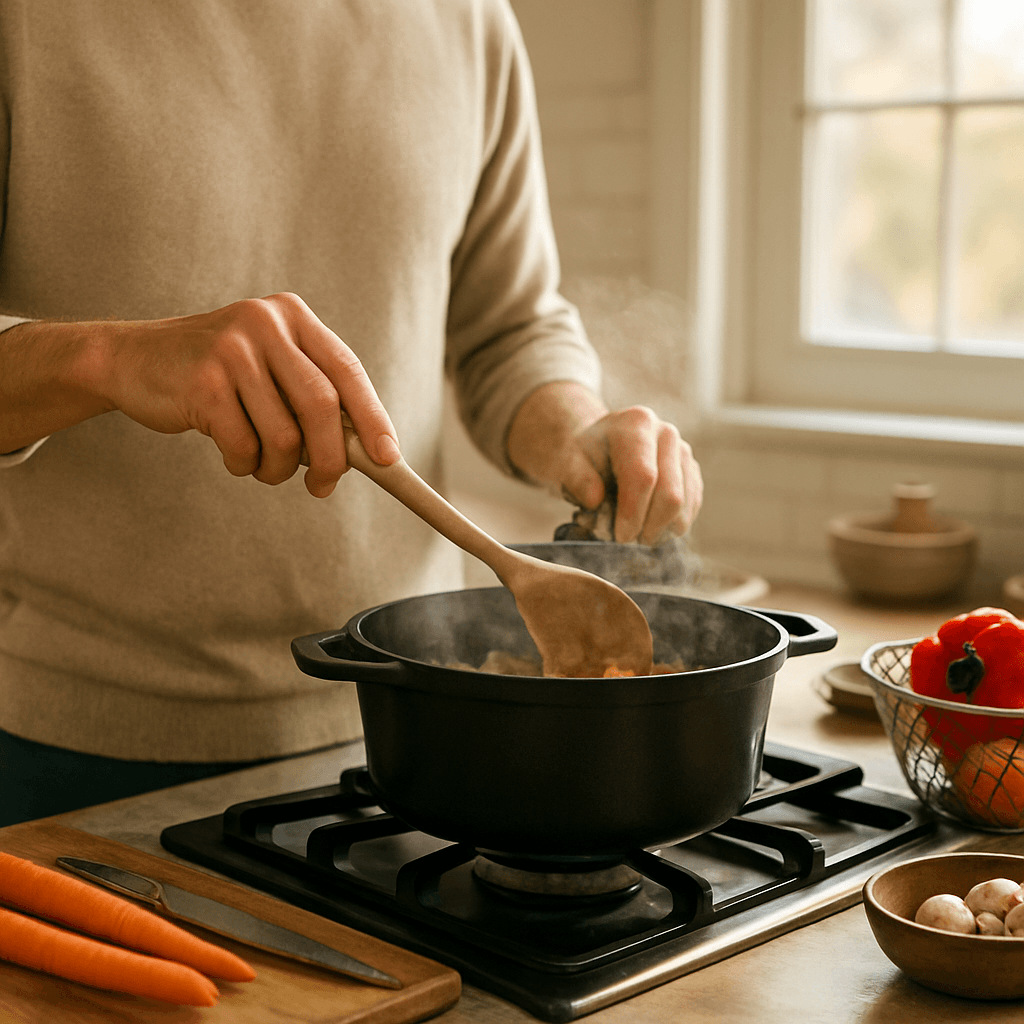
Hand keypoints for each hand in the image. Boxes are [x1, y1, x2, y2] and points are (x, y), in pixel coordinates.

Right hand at [99, 292, 398, 496]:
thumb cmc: (218, 376)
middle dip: (331, 459)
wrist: (132, 361)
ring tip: (262, 464)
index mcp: (294, 317)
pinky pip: (244, 447)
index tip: (389, 457)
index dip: (373, 418)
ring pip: (284, 437)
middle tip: (323, 486)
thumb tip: (368, 451)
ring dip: (278, 469)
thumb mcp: (270, 368)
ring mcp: (232, 350)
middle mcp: (266, 325)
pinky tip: (233, 454)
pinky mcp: (202, 382)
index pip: (348, 371)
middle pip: (323, 407)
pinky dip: (244, 465)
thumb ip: (313, 397)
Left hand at [507, 382, 702, 544]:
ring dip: (661, 530)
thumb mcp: (568, 463)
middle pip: (670, 493)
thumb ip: (576, 479)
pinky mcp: (691, 470)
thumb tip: (594, 500)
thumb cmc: (584, 457)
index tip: (619, 537)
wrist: (601, 445)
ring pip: (684, 504)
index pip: (642, 476)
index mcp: (635, 424)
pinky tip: (649, 526)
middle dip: (649, 527)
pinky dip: (671, 525)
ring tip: (635, 533)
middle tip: (627, 541)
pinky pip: (692, 506)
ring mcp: (683, 451)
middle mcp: (666, 433)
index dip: (633, 513)